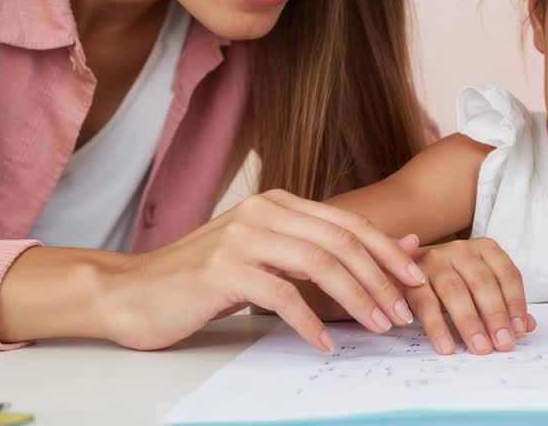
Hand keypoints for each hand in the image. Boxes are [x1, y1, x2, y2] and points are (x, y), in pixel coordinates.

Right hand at [97, 189, 426, 350]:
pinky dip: (309, 320)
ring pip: (318, 264)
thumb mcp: (266, 256)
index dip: (387, 251)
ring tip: (377, 326)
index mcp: (278, 203)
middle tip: (403, 312)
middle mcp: (262, 211)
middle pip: (340, 241)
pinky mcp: (222, 269)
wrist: (132, 292)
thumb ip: (321, 249)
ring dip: (355, 298)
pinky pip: (281, 294)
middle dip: (379, 278)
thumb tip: (395, 246)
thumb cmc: (202, 280)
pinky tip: (325, 343)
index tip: (415, 280)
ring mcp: (241, 237)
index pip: (347, 223)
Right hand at [404, 238, 536, 355]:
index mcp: (485, 249)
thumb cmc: (454, 281)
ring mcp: (434, 260)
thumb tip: (527, 327)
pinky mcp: (411, 276)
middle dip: (494, 316)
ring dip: (469, 322)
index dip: (515, 303)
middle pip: (482, 282)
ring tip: (479, 348)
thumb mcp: (481, 289)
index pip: (507, 274)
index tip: (518, 331)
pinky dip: (436, 326)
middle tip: (502, 344)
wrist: (406, 268)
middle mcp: (461, 250)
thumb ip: (504, 305)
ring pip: (454, 291)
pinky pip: (425, 302)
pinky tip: (446, 346)